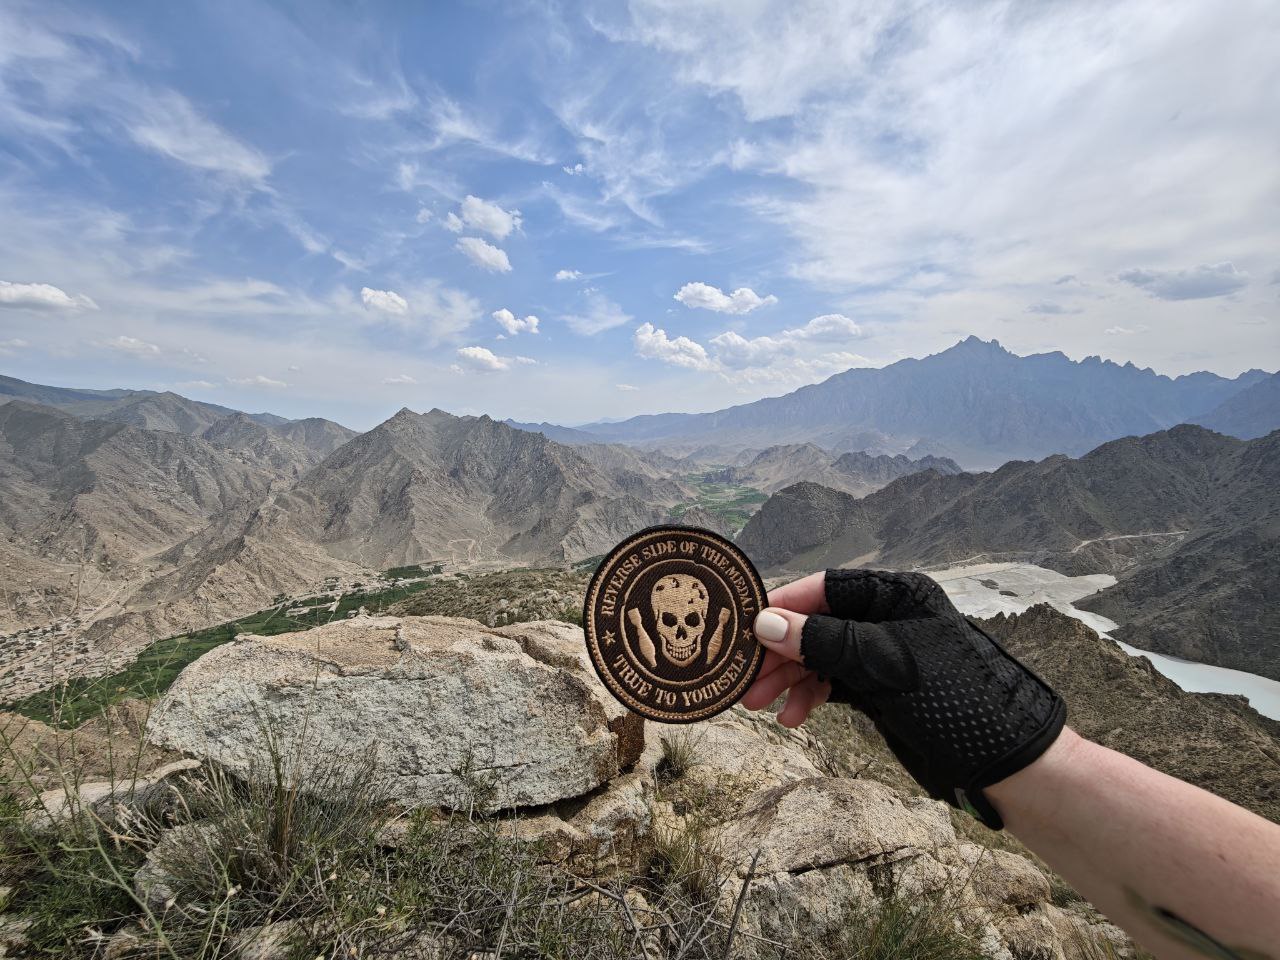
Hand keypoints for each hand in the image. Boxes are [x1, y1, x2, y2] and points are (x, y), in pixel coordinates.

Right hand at [744, 568, 1065, 828]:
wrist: (1006, 762)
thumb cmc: (952, 698)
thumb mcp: (883, 665)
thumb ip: (823, 642)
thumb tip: (766, 624)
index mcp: (897, 594)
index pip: (826, 587)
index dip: (784, 605)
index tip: (745, 628)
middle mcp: (888, 618)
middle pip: (818, 625)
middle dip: (781, 652)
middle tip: (745, 679)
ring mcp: (885, 655)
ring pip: (821, 657)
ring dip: (789, 679)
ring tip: (760, 706)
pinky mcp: (884, 688)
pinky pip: (835, 683)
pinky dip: (811, 698)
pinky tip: (793, 717)